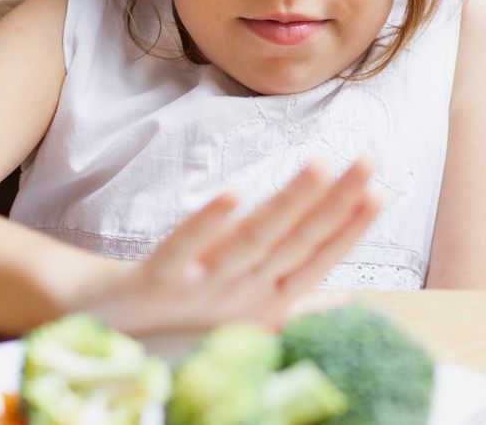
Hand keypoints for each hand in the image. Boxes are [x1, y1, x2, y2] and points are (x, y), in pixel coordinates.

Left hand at [72, 155, 382, 335]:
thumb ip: (298, 303)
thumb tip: (348, 299)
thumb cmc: (180, 315)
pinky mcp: (161, 280)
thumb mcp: (247, 312)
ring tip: (320, 166)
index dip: (350, 228)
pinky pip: (187, 248)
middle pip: (295, 242)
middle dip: (336, 202)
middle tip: (368, 161)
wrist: (104, 325)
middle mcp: (240, 296)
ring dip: (290, 204)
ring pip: (255, 241)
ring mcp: (202, 289)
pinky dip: (210, 222)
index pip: (317, 260)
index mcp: (263, 301)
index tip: (381, 191)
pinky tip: (236, 191)